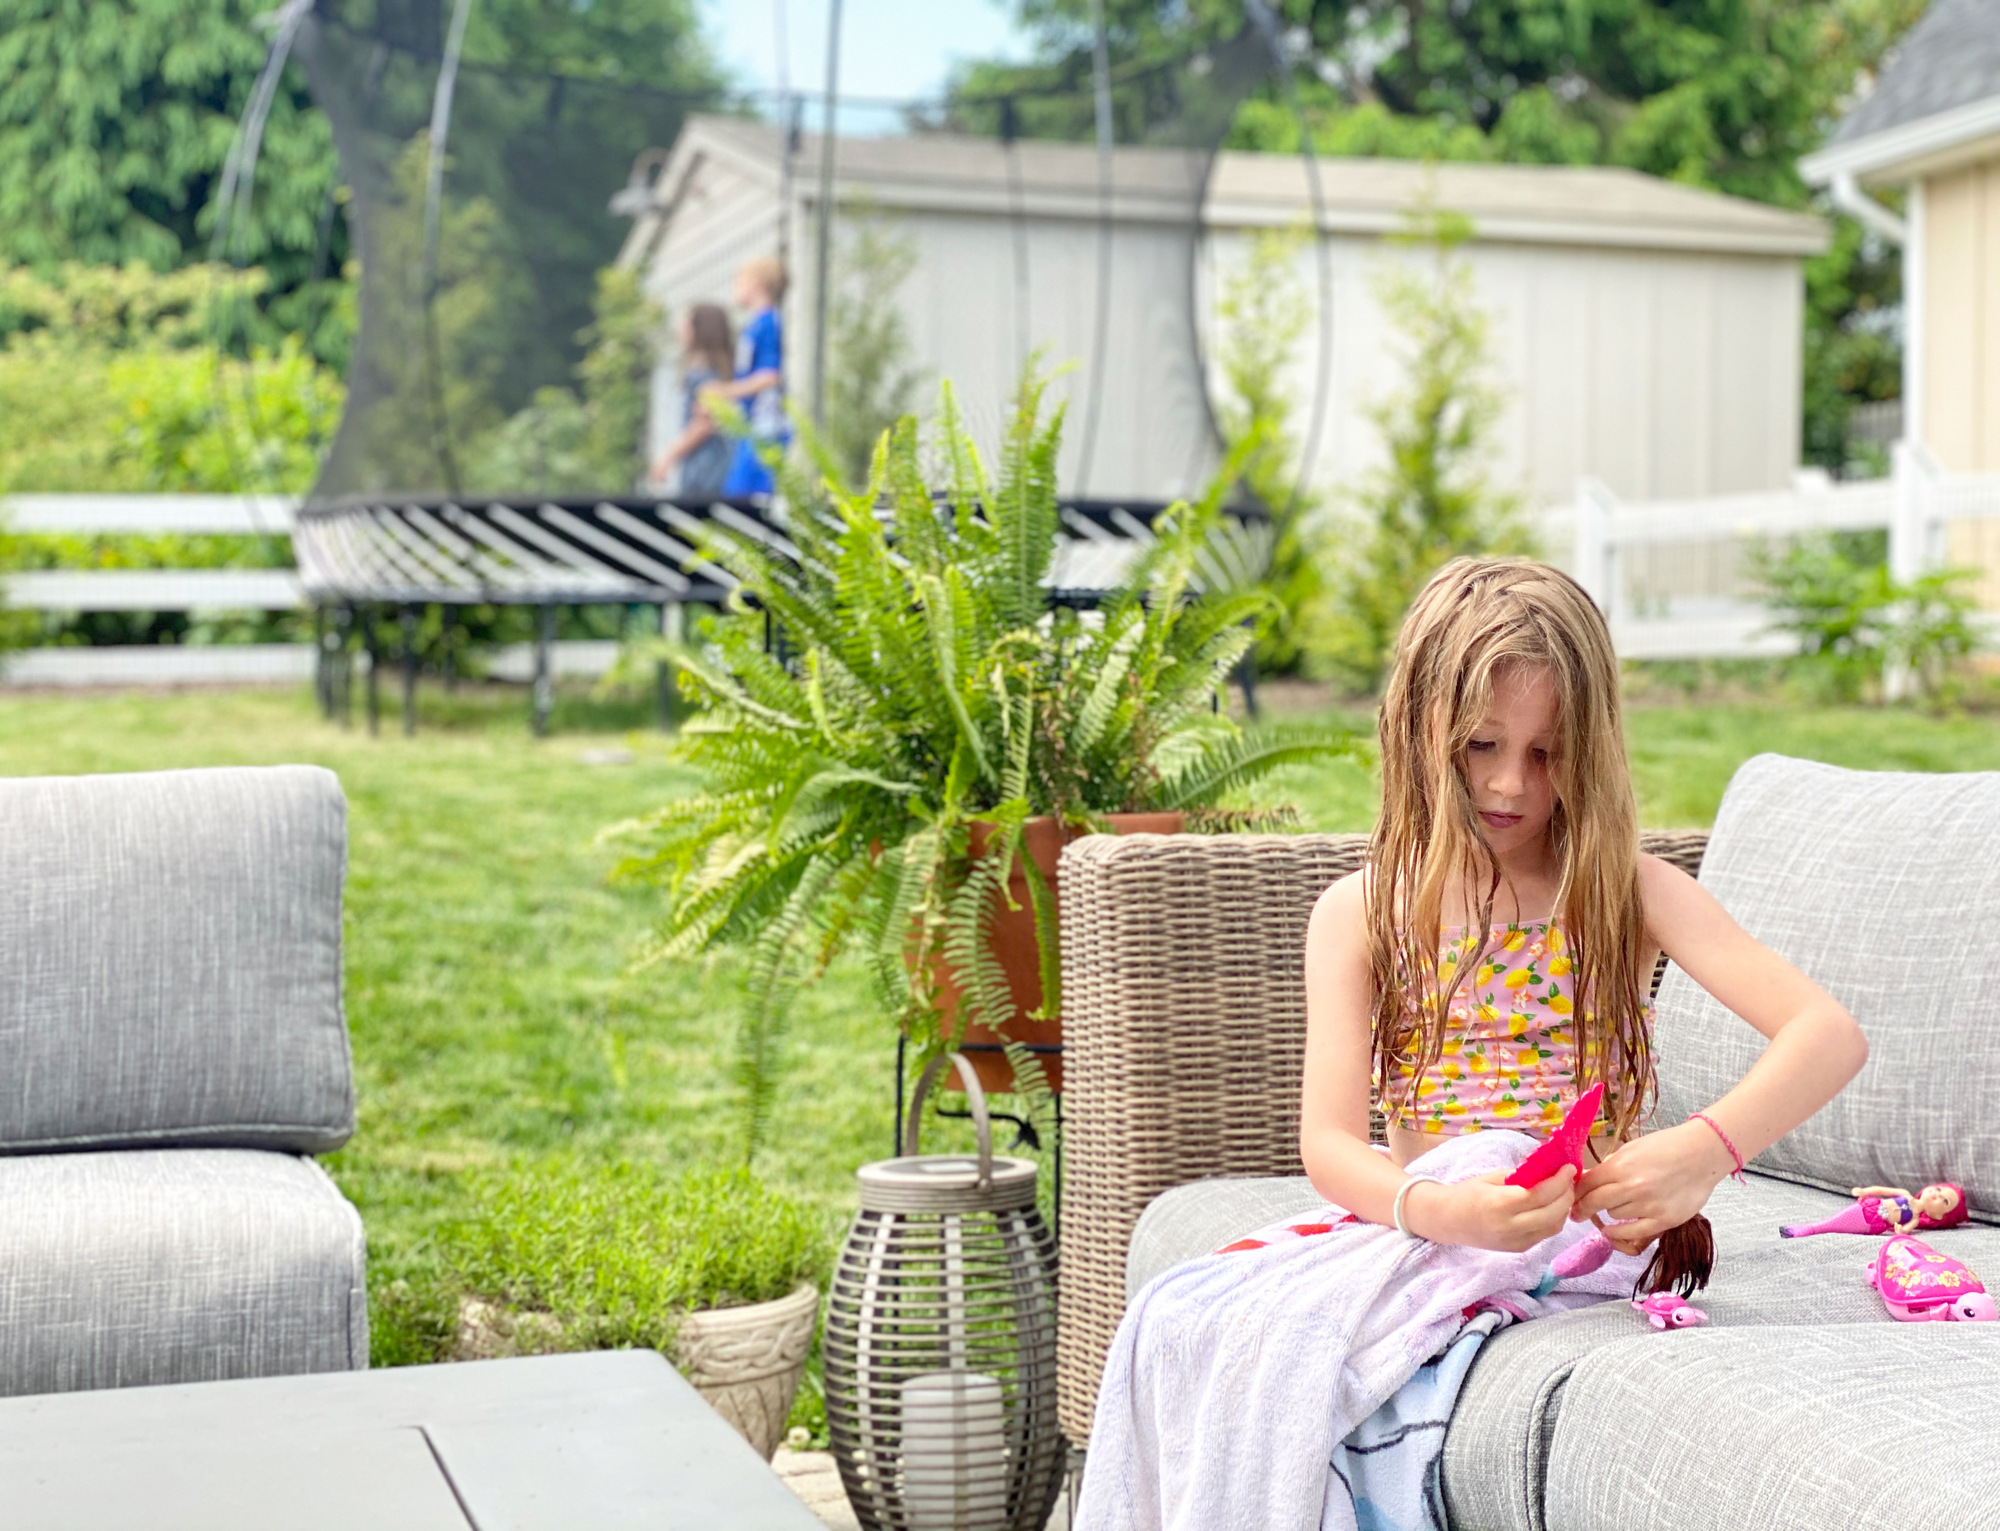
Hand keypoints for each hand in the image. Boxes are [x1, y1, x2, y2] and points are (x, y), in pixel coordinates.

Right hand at [1404, 1166, 1576, 1251]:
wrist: (1447, 1220)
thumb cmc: (1467, 1193)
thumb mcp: (1492, 1177)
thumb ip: (1521, 1176)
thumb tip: (1549, 1169)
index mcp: (1500, 1204)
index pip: (1540, 1194)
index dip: (1559, 1181)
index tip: (1569, 1168)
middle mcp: (1510, 1227)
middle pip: (1553, 1213)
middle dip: (1567, 1195)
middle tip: (1569, 1179)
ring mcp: (1516, 1242)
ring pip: (1553, 1226)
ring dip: (1563, 1208)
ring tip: (1563, 1191)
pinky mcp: (1519, 1249)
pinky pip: (1545, 1234)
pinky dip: (1554, 1219)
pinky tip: (1551, 1206)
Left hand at [1572, 1123, 1731, 1253]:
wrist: (1702, 1154)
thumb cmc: (1666, 1146)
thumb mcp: (1631, 1148)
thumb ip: (1610, 1165)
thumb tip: (1587, 1178)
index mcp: (1620, 1166)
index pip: (1587, 1184)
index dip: (1576, 1192)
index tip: (1570, 1197)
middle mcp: (1632, 1187)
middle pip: (1594, 1202)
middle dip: (1582, 1208)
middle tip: (1576, 1212)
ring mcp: (1648, 1206)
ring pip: (1613, 1215)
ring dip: (1609, 1212)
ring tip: (1613, 1206)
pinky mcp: (1664, 1220)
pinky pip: (1632, 1233)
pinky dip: (1618, 1232)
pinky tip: (1610, 1230)